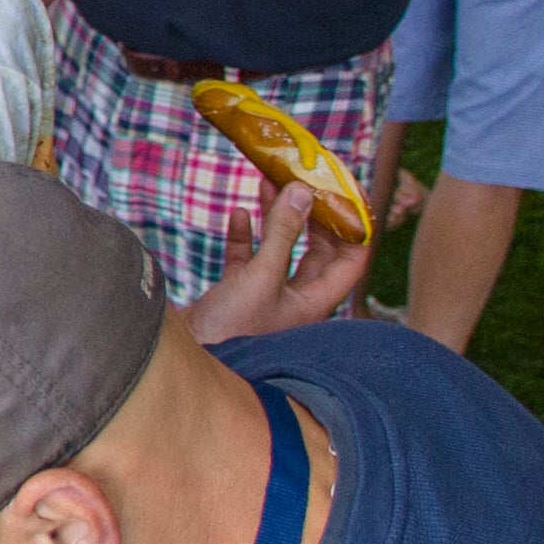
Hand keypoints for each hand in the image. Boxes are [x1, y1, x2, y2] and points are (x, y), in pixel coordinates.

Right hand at [181, 181, 371, 339]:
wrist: (189, 361)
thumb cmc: (232, 330)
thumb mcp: (261, 277)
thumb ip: (283, 233)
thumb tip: (303, 191)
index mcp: (316, 301)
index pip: (352, 257)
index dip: (353, 225)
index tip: (346, 192)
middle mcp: (296, 299)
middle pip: (317, 249)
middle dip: (311, 214)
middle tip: (305, 181)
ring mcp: (267, 296)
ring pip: (280, 249)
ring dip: (277, 218)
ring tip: (270, 182)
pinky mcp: (237, 294)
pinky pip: (248, 258)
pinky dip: (245, 235)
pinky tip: (239, 214)